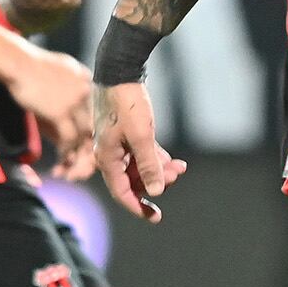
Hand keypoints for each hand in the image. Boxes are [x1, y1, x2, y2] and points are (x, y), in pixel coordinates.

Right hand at [6, 46, 94, 179]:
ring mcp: (76, 102)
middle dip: (89, 148)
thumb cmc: (30, 69)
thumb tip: (69, 129)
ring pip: (84, 136)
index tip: (86, 147)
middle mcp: (87, 91)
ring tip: (70, 170)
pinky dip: (66, 154)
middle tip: (82, 165)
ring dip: (77, 156)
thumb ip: (68, 98)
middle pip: (95, 126)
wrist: (16, 62)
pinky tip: (61, 163)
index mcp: (88, 80)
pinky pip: (69, 139)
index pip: (98, 111)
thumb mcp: (56, 80)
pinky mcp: (61, 112)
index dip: (92, 132)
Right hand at [93, 79, 185, 222]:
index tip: (155, 217)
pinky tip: (174, 161)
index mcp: (106, 157)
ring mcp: (118, 143)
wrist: (120, 69)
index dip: (138, 207)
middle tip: (178, 176)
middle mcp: (110, 153)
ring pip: (139, 166)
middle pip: (133, 180)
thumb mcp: (141, 136)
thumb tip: (155, 191)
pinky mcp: (127, 132)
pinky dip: (157, 158)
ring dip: (159, 169)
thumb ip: (149, 165)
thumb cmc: (128, 103)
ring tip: (181, 168)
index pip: (121, 192)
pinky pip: (142, 153)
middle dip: (155, 182)